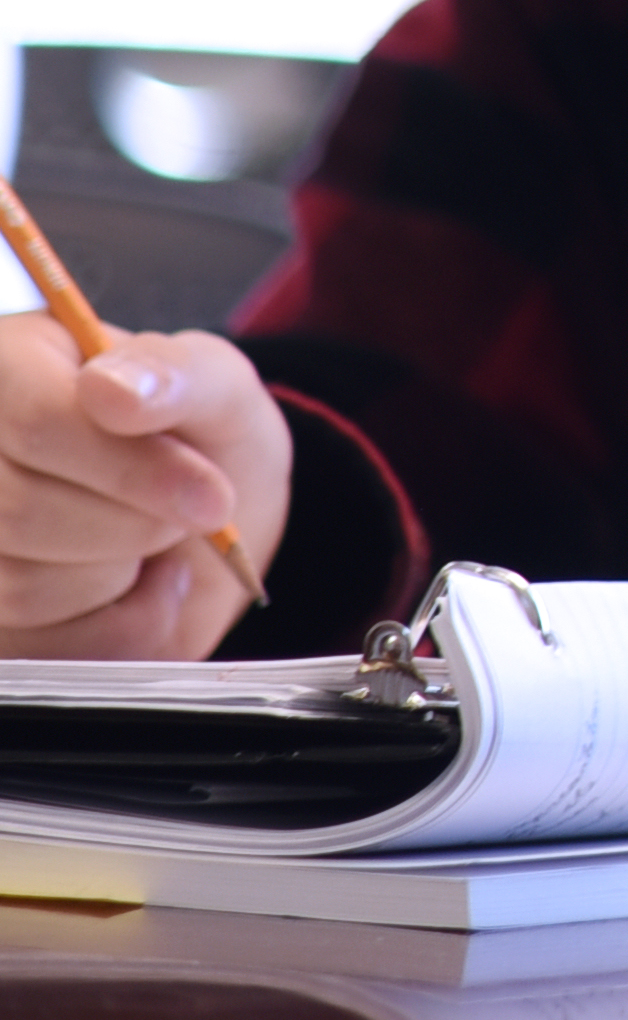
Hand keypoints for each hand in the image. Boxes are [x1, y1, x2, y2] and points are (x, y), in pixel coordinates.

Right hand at [0, 317, 287, 655]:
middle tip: (182, 511)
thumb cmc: (197, 439)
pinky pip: (40, 651)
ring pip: (22, 585)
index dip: (131, 470)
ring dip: (121, 574)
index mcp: (9, 368)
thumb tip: (112, 389)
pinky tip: (132, 587)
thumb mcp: (215, 389)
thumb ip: (177, 375)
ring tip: (148, 538)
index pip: (36, 423)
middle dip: (137, 525)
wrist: (200, 520)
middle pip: (23, 513)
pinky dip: (116, 630)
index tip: (212, 498)